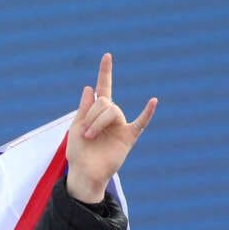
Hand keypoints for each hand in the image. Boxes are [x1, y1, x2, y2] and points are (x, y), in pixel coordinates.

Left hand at [65, 53, 157, 202]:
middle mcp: (110, 116)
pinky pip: (140, 123)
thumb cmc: (78, 153)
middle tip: (84, 133)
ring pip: (112, 111)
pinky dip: (147, 113)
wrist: (85, 174)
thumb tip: (89, 87)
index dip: (104, 72)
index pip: (102, 88)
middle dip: (91, 115)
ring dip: (97, 122)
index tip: (107, 56)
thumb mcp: (75, 128)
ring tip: (89, 136)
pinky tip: (153, 102)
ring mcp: (120, 126)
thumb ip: (84, 109)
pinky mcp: (128, 137)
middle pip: (104, 102)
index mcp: (96, 112)